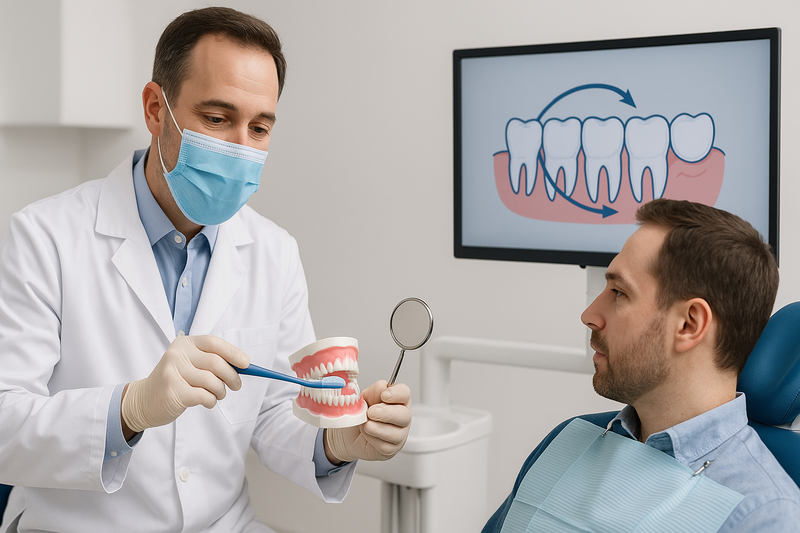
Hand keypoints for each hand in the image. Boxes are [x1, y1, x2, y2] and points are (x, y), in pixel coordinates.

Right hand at [121, 335, 248, 434]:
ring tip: (218, 395)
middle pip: (216, 362)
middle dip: (232, 376)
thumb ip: (212, 362)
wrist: (143, 400)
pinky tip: (208, 401)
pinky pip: (204, 396)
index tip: (246, 363)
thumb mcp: (190, 364)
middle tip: (237, 385)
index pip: (214, 343)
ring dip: (221, 391)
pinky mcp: (173, 391)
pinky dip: (212, 401)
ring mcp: (173, 372)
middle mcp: (177, 355)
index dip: (233, 353)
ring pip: (212, 381)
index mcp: (184, 344)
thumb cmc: (175, 381)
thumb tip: (242, 365)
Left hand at [325, 380, 410, 462]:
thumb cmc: (360, 414)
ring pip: (396, 432)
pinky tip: (367, 434)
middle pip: (404, 414)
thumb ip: (373, 392)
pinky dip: (372, 439)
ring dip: (376, 428)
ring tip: (365, 424)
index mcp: (397, 400)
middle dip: (386, 413)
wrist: (349, 434)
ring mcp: (399, 434)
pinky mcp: (391, 449)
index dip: (396, 393)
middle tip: (371, 412)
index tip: (384, 395)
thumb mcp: (363, 398)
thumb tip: (382, 388)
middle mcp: (402, 416)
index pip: (404, 393)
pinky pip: (385, 445)